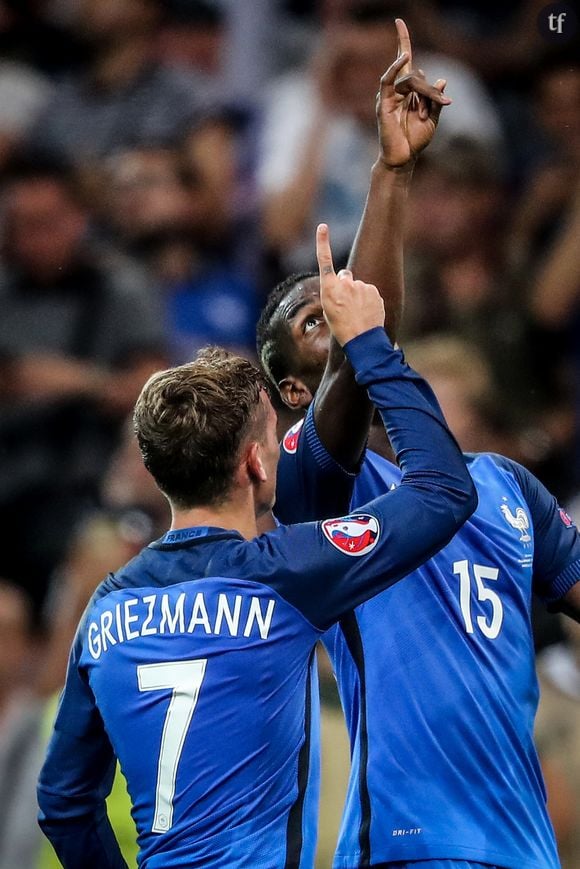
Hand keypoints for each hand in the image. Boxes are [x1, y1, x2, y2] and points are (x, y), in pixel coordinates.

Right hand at [316, 224, 384, 345]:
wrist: (361, 339)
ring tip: (357, 312)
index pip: (324, 260)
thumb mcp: (330, 310)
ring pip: (358, 285)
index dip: (323, 242)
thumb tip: (347, 283)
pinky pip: (369, 292)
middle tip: (346, 304)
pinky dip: (368, 300)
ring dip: (358, 295)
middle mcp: (344, 282)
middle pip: (345, 276)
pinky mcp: (373, 290)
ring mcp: (360, 285)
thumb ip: (336, 292)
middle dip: (346, 284)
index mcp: (329, 288)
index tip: (322, 226)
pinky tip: (366, 312)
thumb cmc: (341, 327)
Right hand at [377, 19, 450, 168]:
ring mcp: (388, 96)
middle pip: (416, 75)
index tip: (399, 21)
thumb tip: (442, 79)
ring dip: (423, 96)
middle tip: (444, 104)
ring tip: (425, 114)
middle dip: (430, 91)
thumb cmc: (415, 141)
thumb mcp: (433, 119)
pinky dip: (395, 68)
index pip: (404, 60)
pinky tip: (404, 58)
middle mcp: (396, 90)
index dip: (402, 40)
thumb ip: (436, 99)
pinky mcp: (383, 104)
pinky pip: (388, 81)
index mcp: (407, 91)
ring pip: (409, 80)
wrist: (404, 159)